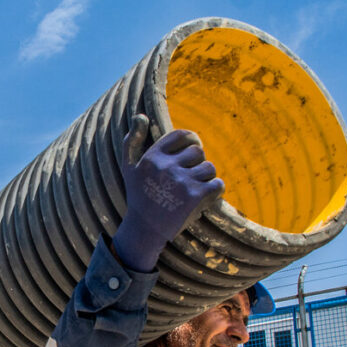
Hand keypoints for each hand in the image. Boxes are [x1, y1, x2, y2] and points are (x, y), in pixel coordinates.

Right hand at [112, 115, 223, 271]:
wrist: (145, 230)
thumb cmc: (138, 197)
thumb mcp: (129, 168)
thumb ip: (131, 140)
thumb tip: (141, 116)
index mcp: (153, 157)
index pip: (182, 135)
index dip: (191, 141)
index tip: (191, 154)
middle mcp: (166, 166)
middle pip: (198, 152)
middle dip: (197, 164)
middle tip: (189, 178)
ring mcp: (181, 181)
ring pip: (210, 168)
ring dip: (206, 178)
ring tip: (195, 189)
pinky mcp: (195, 196)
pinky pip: (217, 184)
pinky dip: (215, 192)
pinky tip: (204, 198)